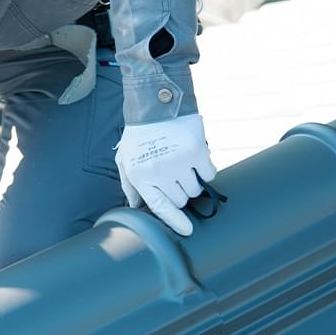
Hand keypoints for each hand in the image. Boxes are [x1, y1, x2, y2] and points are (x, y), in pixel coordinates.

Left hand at [115, 113, 217, 235]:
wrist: (155, 104)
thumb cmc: (139, 136)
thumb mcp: (125, 160)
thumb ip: (130, 186)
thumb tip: (136, 207)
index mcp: (141, 176)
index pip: (161, 208)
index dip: (175, 222)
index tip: (188, 230)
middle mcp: (160, 171)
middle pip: (181, 199)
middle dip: (180, 191)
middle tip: (175, 175)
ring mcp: (179, 161)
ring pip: (196, 188)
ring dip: (193, 181)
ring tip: (183, 164)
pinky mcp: (196, 151)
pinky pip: (209, 173)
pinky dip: (206, 169)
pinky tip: (196, 158)